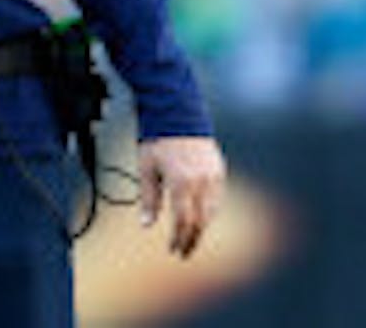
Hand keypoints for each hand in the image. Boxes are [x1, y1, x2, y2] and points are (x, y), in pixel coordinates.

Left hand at [137, 135, 225, 258]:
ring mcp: (213, 175)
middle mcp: (201, 181)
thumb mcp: (146, 169)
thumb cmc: (158, 140)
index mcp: (182, 182)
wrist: (177, 113)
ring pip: (212, 211)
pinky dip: (209, 211)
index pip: (183, 221)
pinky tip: (200, 216)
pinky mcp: (219, 169)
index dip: (179, 238)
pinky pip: (217, 198)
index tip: (173, 249)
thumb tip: (146, 223)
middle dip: (193, 239)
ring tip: (191, 237)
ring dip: (202, 227)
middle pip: (201, 221)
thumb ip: (148, 198)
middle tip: (184, 252)